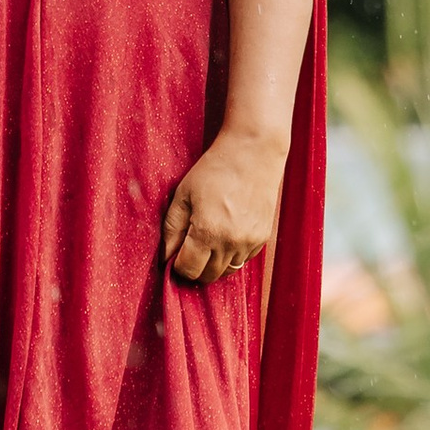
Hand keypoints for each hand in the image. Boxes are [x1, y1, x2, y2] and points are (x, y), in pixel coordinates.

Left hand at [163, 128, 288, 285]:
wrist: (253, 154)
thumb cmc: (214, 170)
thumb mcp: (183, 195)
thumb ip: (172, 229)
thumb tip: (166, 256)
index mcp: (207, 232)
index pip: (189, 270)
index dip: (178, 266)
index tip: (175, 255)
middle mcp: (230, 242)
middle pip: (208, 276)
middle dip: (195, 267)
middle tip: (189, 248)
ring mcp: (249, 242)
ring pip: (227, 271)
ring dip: (214, 263)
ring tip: (208, 240)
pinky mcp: (262, 238)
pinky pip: (243, 260)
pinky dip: (232, 254)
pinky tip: (226, 234)